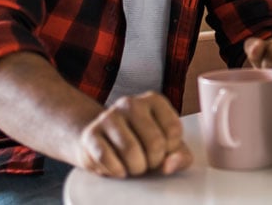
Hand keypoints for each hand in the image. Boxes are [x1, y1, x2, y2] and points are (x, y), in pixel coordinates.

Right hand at [76, 91, 192, 177]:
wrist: (103, 142)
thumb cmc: (142, 143)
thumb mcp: (168, 148)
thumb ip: (181, 157)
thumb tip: (170, 165)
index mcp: (154, 100)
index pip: (174, 130)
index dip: (171, 149)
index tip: (163, 150)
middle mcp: (131, 103)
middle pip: (155, 143)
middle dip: (154, 162)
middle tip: (147, 162)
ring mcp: (109, 116)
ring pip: (131, 151)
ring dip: (136, 168)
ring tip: (133, 165)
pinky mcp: (91, 134)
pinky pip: (107, 159)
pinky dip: (116, 171)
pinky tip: (118, 167)